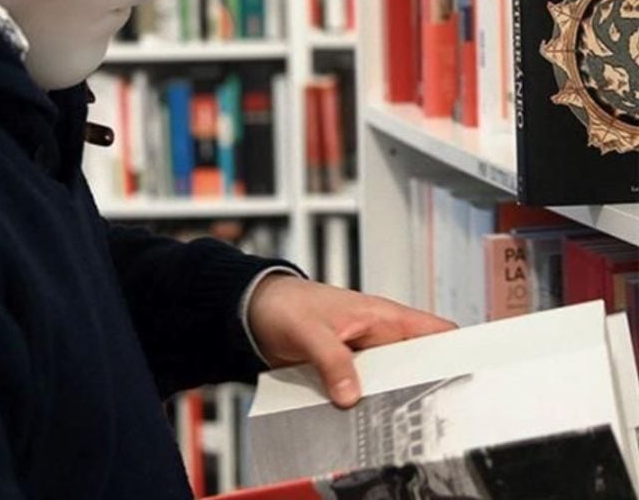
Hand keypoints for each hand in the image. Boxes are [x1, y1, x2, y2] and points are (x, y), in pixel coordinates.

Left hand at [247, 275, 455, 408]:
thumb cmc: (286, 304)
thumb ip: (332, 360)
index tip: (471, 378)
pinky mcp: (348, 374)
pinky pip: (365, 394)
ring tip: (390, 422)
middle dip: (423, 390)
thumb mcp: (309, 331)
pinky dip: (364, 407)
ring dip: (389, 402)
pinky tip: (362, 422)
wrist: (255, 311)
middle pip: (419, 368)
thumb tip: (351, 394)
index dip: (460, 352)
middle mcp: (380, 338)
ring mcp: (365, 358)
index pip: (438, 332)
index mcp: (384, 317)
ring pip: (392, 386)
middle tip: (425, 413)